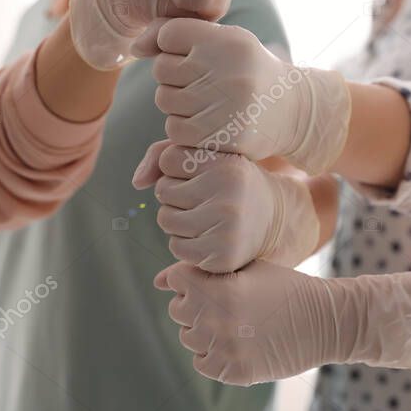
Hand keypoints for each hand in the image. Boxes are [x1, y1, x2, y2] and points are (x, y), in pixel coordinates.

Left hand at [132, 141, 318, 271]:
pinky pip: (177, 248)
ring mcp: (226, 226)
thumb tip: (136, 182)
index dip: (177, 168)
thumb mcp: (208, 159)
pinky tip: (207, 237)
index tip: (200, 173)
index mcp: (226, 163)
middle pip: (164, 191)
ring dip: (176, 221)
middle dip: (175, 196)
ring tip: (204, 217)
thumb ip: (166, 155)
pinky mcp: (223, 255)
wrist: (273, 219)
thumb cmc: (230, 183)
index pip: (168, 159)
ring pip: (166, 220)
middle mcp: (229, 193)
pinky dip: (185, 244)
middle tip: (203, 198)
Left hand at [149, 18, 350, 173]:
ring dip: (177, 106)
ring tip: (207, 104)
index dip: (172, 47)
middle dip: (174, 78)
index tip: (191, 56)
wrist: (293, 111)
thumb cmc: (246, 71)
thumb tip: (132, 48)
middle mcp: (229, 69)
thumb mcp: (221, 42)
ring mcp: (227, 105)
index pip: (169, 35)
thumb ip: (173, 36)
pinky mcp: (224, 136)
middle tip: (202, 84)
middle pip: (163, 69)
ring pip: (166, 101)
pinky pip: (176, 131)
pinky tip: (206, 125)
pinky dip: (183, 130)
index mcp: (229, 40)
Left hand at [155, 260, 410, 386]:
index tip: (207, 280)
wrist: (325, 321)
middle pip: (178, 310)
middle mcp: (218, 322)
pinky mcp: (236, 373)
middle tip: (222, 302)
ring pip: (189, 338)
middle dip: (194, 303)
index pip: (177, 280)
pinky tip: (233, 341)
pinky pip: (202, 363)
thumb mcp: (248, 268)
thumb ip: (204, 270)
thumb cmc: (285, 287)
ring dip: (202, 328)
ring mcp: (226, 350)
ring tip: (231, 321)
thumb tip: (159, 280)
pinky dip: (211, 353)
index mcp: (220, 291)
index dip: (190, 278)